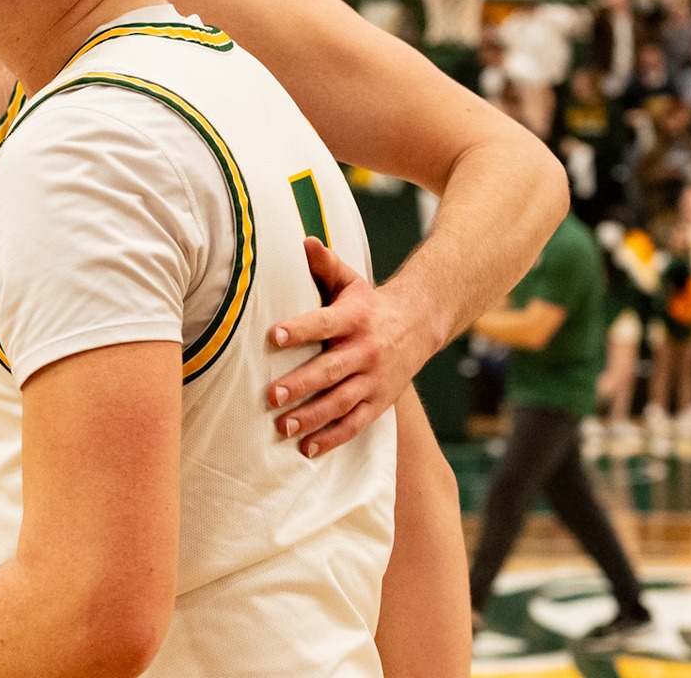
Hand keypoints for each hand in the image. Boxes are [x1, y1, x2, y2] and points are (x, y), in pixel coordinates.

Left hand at [264, 237, 434, 457]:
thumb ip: (326, 265)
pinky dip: (332, 439)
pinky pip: (355, 424)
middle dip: (301, 384)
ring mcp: (374, 379)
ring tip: (282, 427)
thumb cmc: (368, 304)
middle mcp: (365, 350)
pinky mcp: (379, 401)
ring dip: (311, 417)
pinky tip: (307, 450)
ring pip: (341, 402)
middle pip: (331, 370)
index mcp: (354, 318)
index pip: (324, 323)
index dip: (299, 329)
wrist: (419, 324)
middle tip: (271, 396)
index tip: (273, 336)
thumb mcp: (351, 281)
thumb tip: (305, 241)